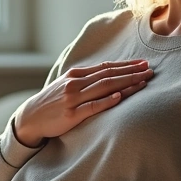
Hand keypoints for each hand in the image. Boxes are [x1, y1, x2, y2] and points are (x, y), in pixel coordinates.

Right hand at [13, 59, 152, 145]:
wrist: (29, 117)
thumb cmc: (51, 102)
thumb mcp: (66, 85)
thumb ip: (85, 79)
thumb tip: (107, 73)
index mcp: (75, 75)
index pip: (106, 67)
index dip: (125, 65)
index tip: (142, 63)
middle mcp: (75, 84)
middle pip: (109, 75)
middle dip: (131, 72)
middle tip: (150, 70)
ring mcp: (73, 99)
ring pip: (104, 88)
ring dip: (126, 83)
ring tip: (143, 81)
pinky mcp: (72, 115)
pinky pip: (93, 106)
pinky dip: (107, 101)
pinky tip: (120, 97)